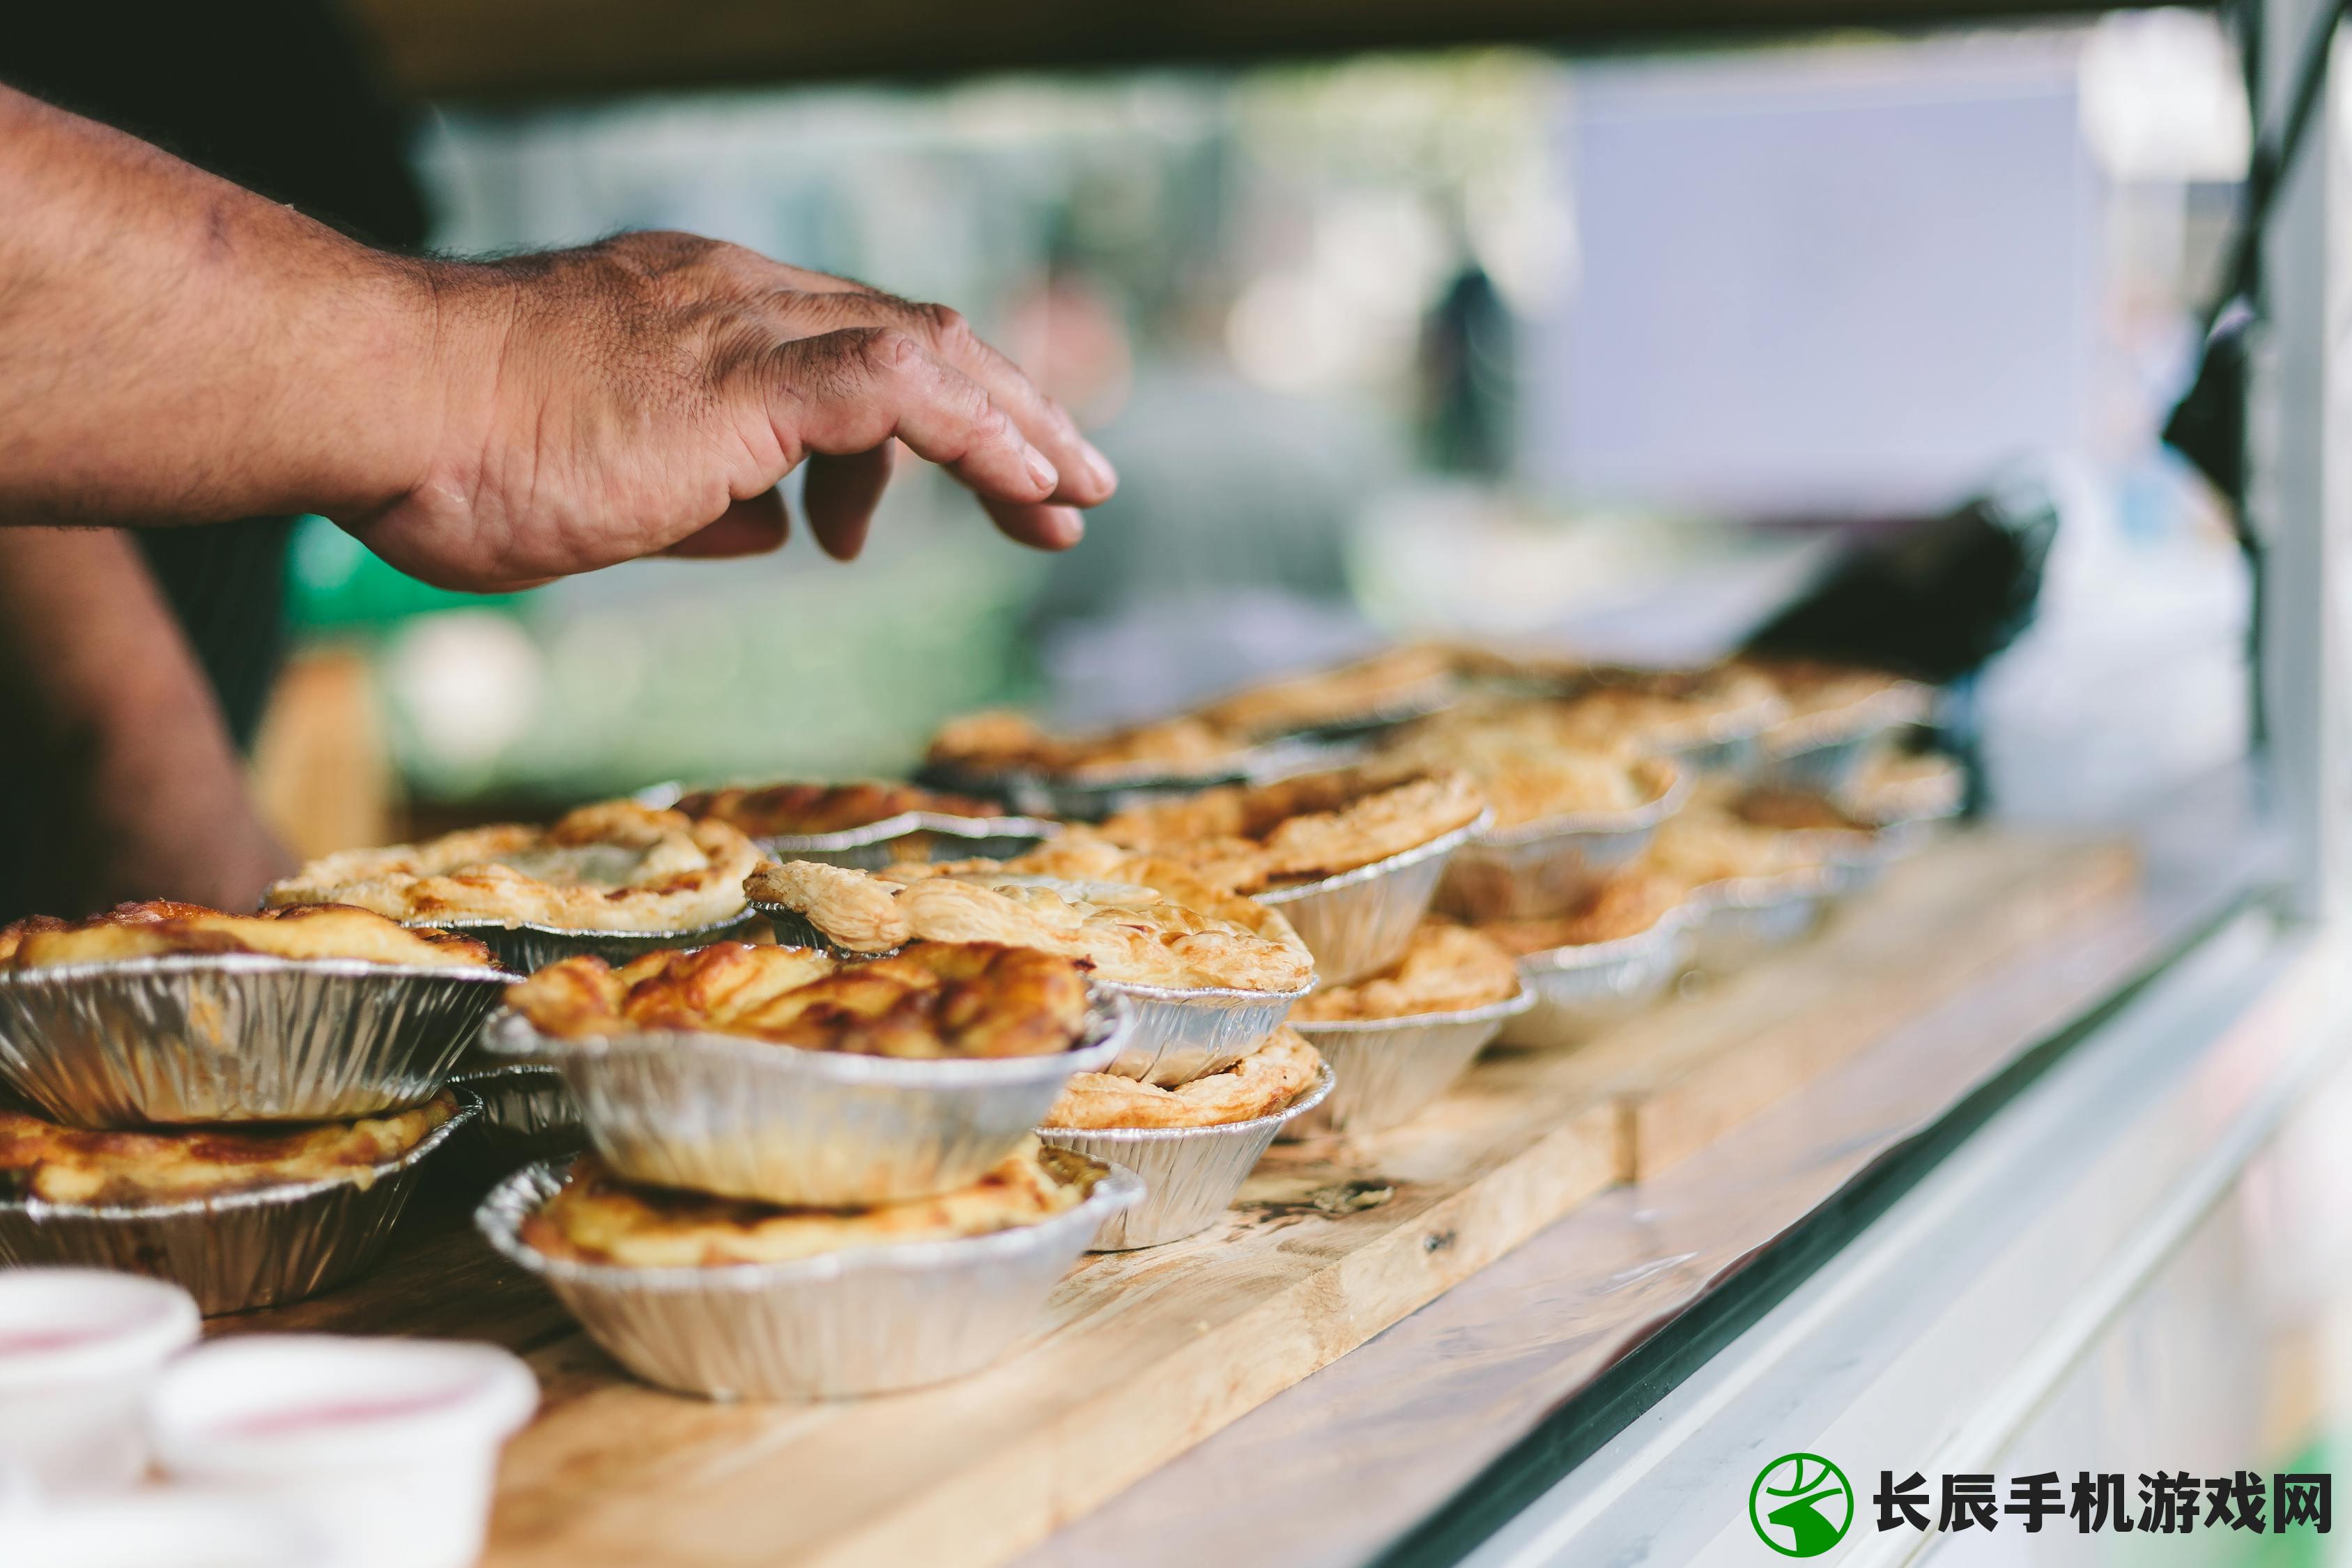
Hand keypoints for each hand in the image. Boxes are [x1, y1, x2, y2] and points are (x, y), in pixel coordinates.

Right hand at [352, 233, 1118, 590]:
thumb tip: (771, 528)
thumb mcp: (601, 490)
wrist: (375, 407)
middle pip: (910, 338)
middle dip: (1006, 415)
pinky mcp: (743, 377)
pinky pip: (902, 392)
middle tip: (1073, 487)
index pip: (849, 347)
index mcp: (696, 315)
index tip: (985, 487)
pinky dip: (980, 438)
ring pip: (926, 356)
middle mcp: (732, 298)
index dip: (934, 419)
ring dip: (1017, 429)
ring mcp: (739, 327)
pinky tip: (1033, 488)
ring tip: (1074, 501)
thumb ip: (699, 500)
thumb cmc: (448, 455)